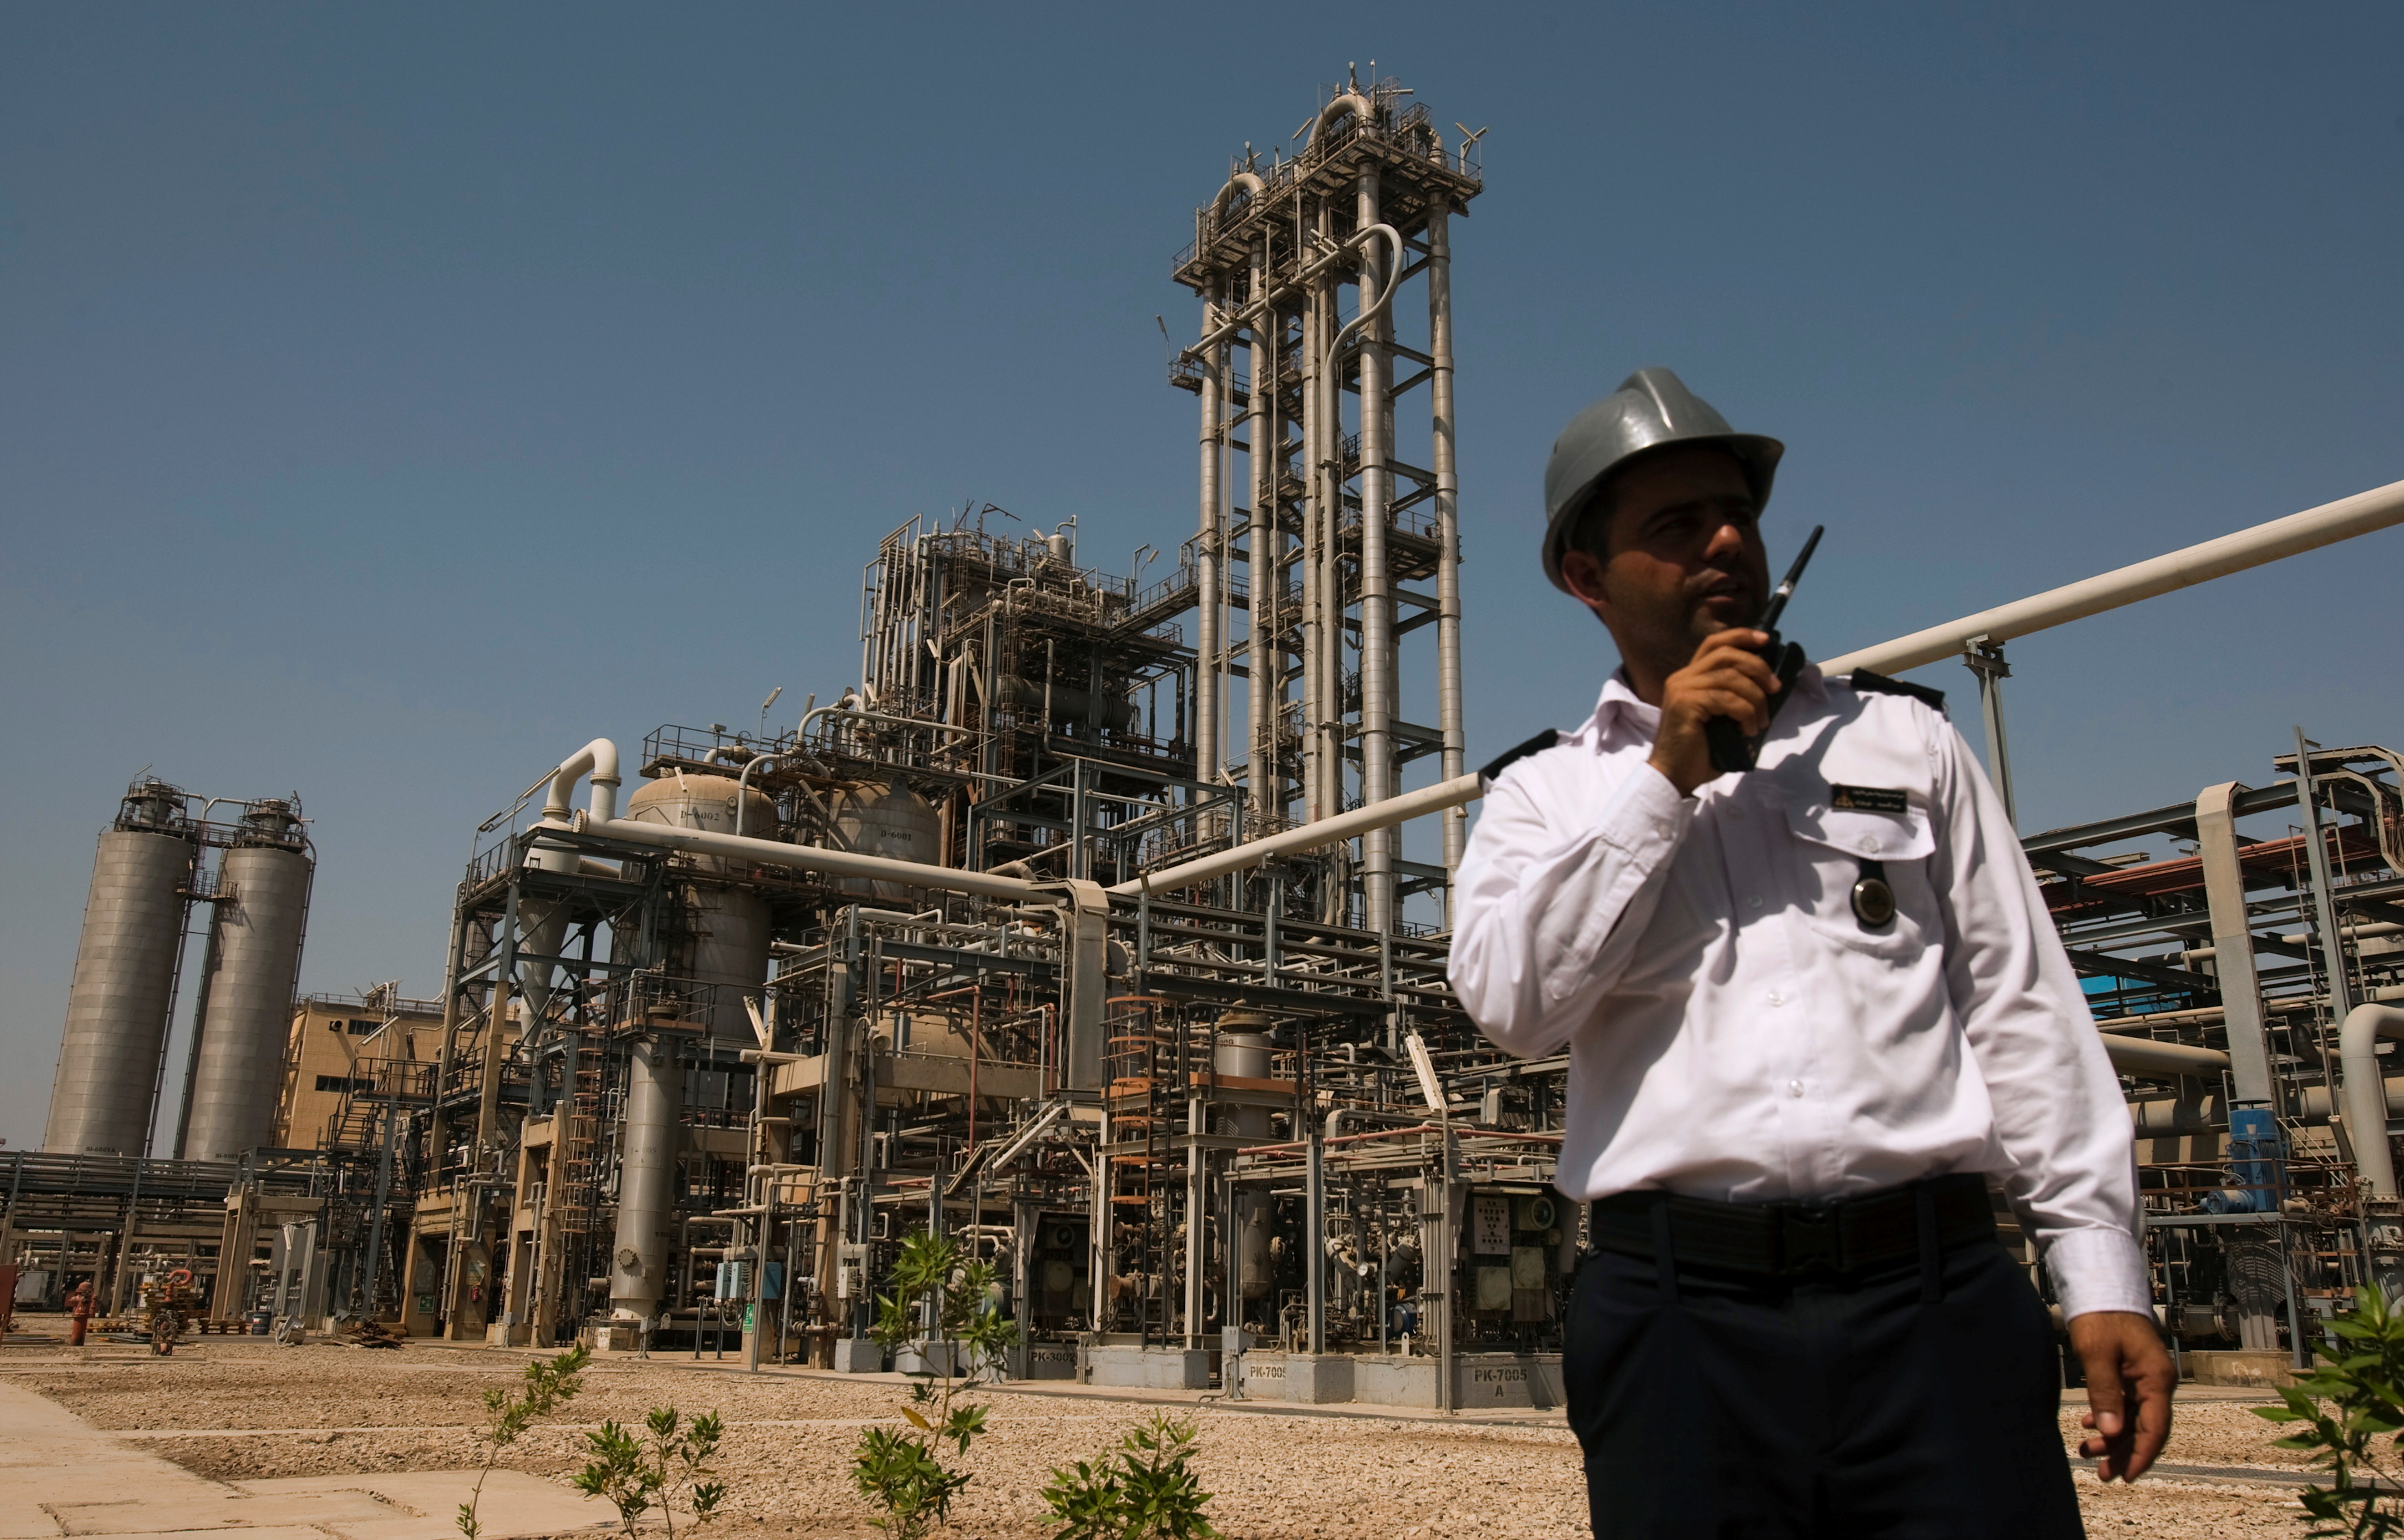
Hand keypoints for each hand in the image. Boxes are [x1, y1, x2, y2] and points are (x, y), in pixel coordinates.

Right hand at [1646, 628, 1780, 795]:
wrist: (1675, 775)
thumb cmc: (1700, 751)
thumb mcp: (1721, 716)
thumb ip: (1735, 696)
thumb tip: (1769, 685)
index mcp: (1689, 677)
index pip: (1714, 643)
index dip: (1741, 636)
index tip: (1766, 640)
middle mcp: (1682, 677)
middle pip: (1726, 654)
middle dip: (1757, 667)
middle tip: (1774, 688)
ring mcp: (1682, 689)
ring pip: (1731, 677)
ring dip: (1755, 698)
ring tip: (1761, 721)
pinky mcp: (1686, 704)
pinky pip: (1727, 699)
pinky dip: (1746, 713)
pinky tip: (1748, 730)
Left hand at [2071, 1310, 2174, 1481]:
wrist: (2101, 1283)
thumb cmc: (2101, 1315)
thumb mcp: (2097, 1355)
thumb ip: (2105, 1394)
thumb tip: (2112, 1432)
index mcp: (2157, 1379)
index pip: (2155, 1429)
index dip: (2141, 1456)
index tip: (2125, 1476)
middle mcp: (2157, 1381)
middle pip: (2146, 1428)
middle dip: (2124, 1452)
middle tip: (2102, 1473)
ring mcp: (2146, 1377)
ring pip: (2134, 1418)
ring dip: (2114, 1437)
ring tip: (2087, 1451)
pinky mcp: (2133, 1371)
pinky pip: (2127, 1403)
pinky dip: (2110, 1417)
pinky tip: (2091, 1425)